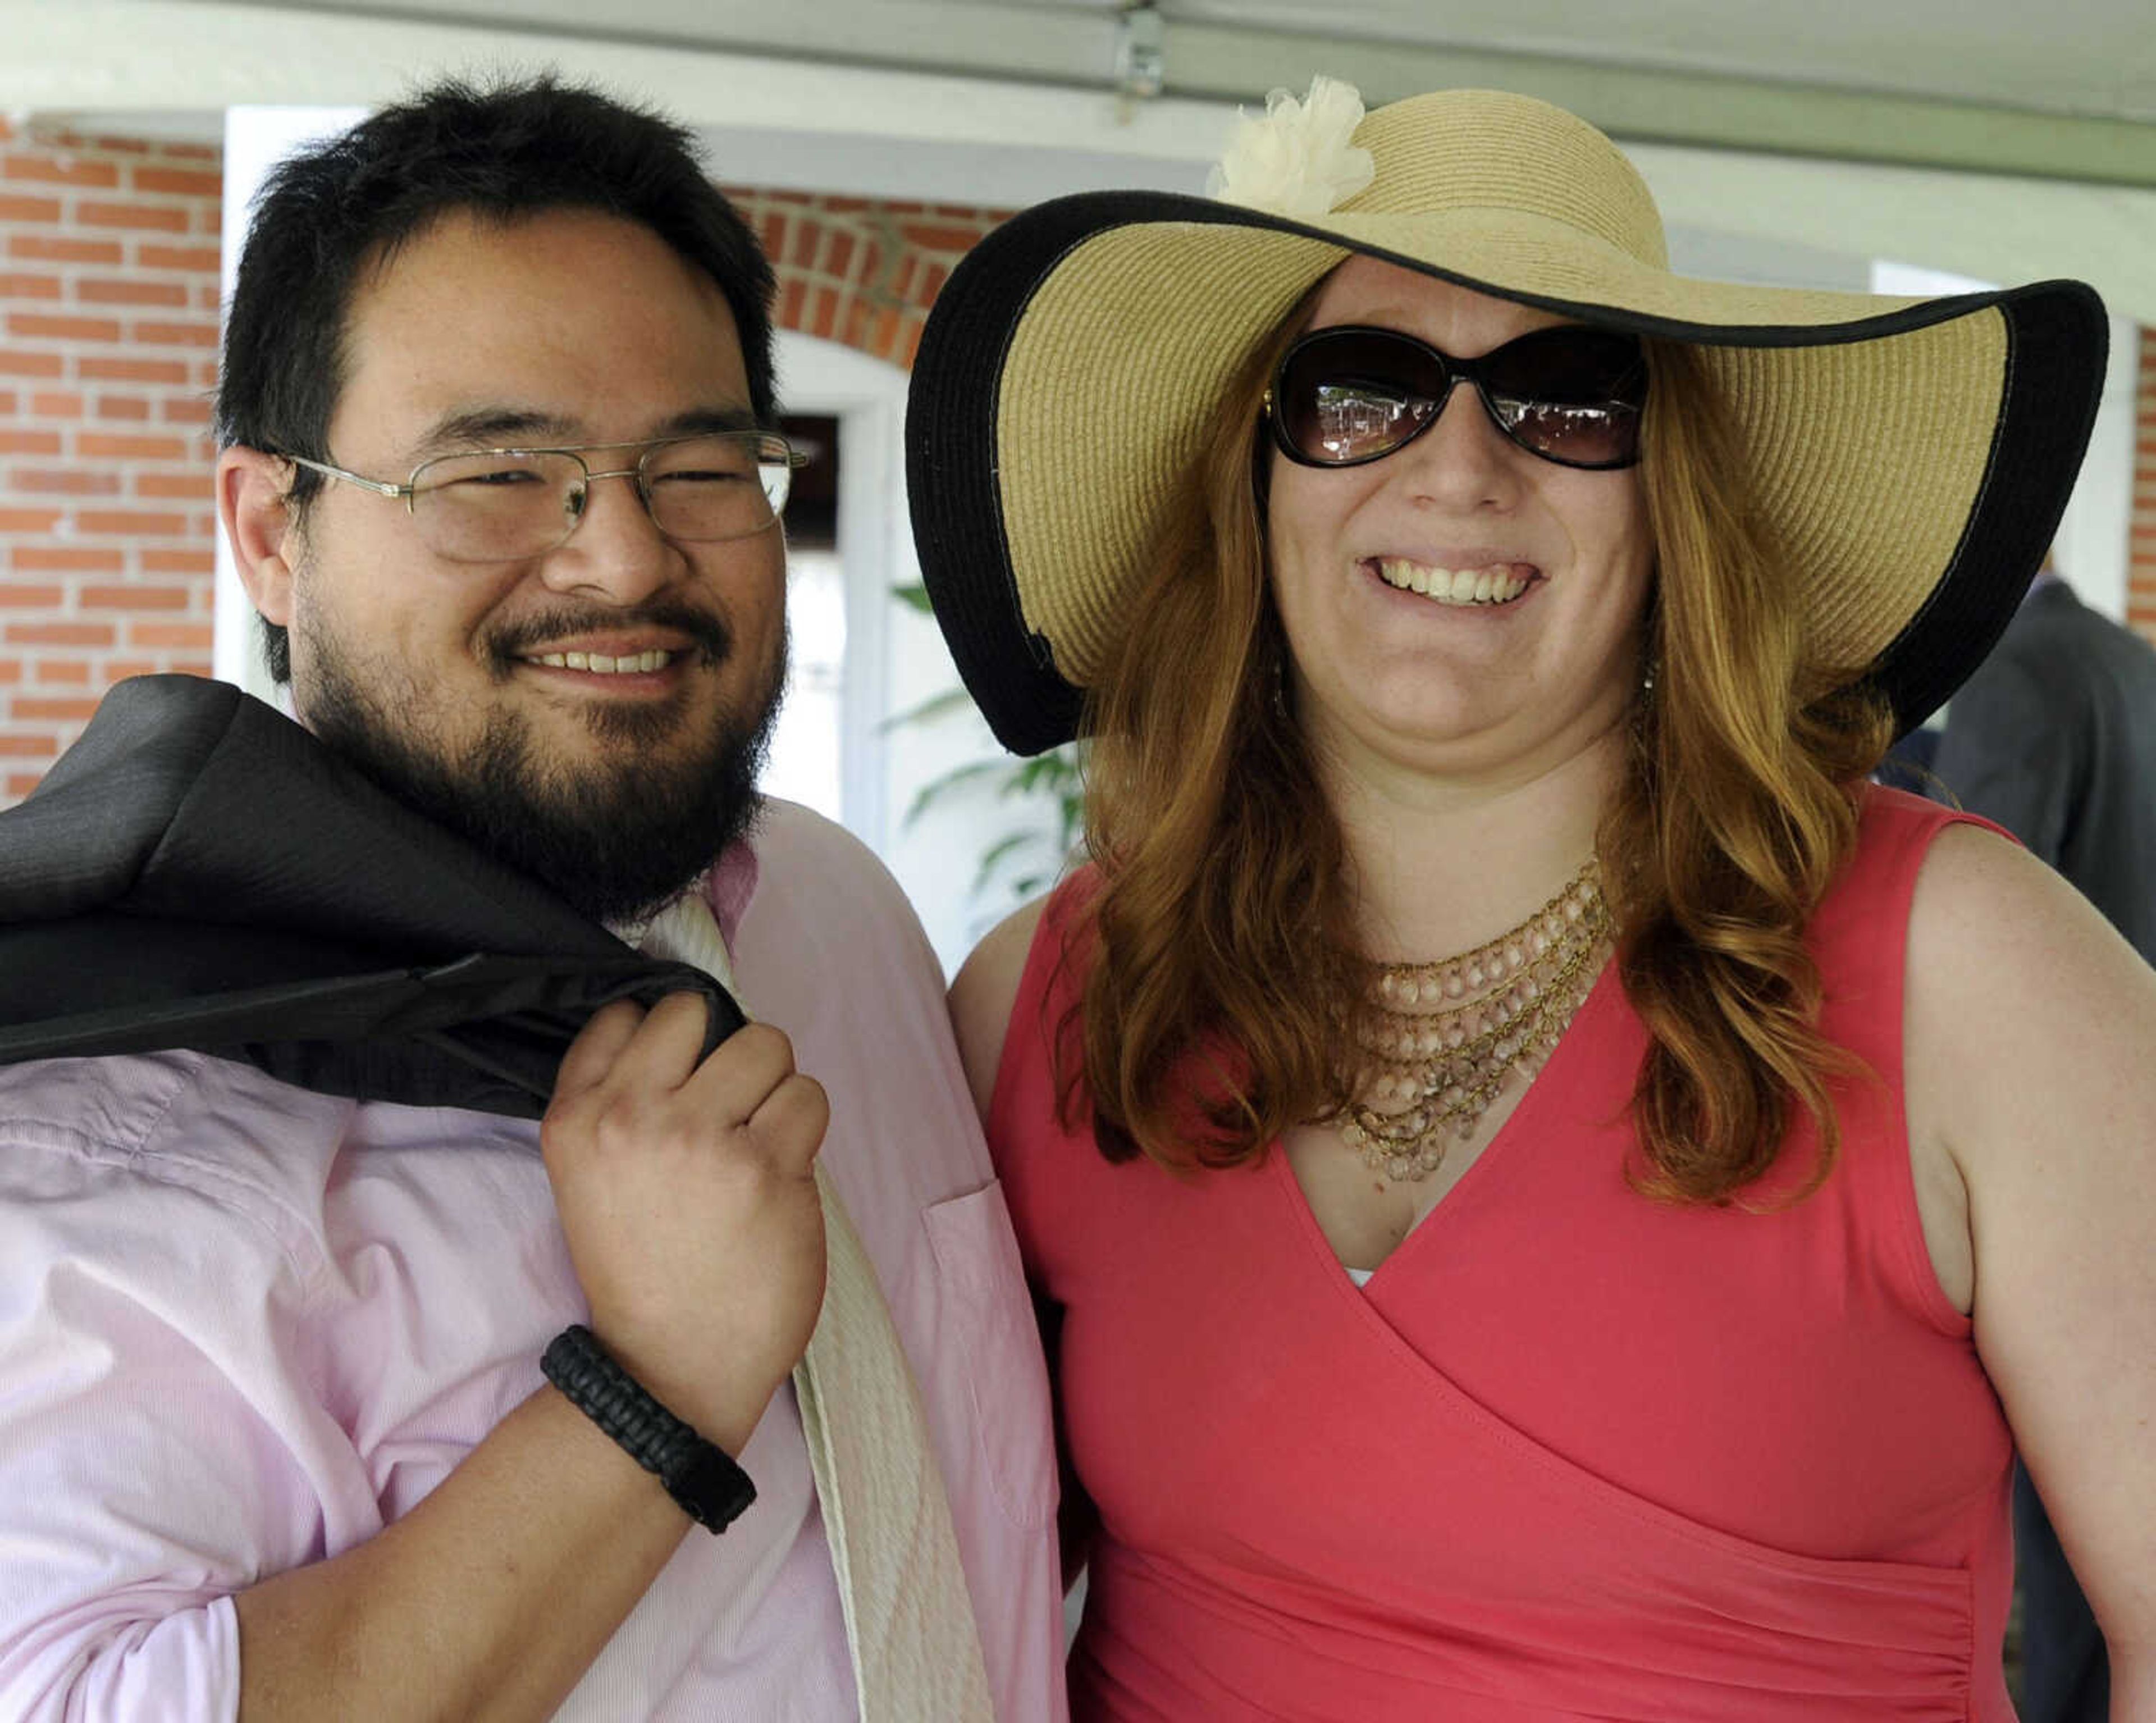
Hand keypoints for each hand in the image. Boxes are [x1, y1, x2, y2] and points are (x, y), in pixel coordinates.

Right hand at [541, 995, 828, 1454]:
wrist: (668, 1368)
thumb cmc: (642, 1272)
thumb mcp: (589, 1177)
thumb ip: (619, 1102)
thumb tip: (692, 1035)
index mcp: (576, 1118)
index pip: (624, 1014)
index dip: (667, 1036)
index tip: (683, 1075)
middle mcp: (632, 1117)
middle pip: (697, 1011)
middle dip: (724, 1053)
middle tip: (729, 1110)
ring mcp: (700, 1139)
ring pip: (767, 1045)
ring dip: (774, 1090)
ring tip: (757, 1145)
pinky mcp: (764, 1166)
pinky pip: (809, 1097)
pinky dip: (805, 1129)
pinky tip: (780, 1174)